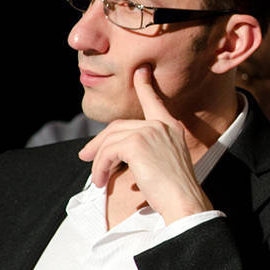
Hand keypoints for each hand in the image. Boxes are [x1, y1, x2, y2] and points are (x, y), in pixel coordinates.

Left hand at [78, 65, 212, 224]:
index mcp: (172, 127)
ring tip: (98, 179)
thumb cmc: (174, 189)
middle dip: (99, 142)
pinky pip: (108, 152)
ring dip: (99, 161)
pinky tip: (102, 181)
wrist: (183, 199)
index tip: (141, 70)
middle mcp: (161, 125)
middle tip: (86, 156)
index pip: (154, 101)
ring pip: (110, 140)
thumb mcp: (164, 161)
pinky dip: (100, 168)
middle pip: (119, 126)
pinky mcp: (136, 144)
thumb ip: (148, 148)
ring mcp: (150, 132)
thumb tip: (115, 149)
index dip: (145, 85)